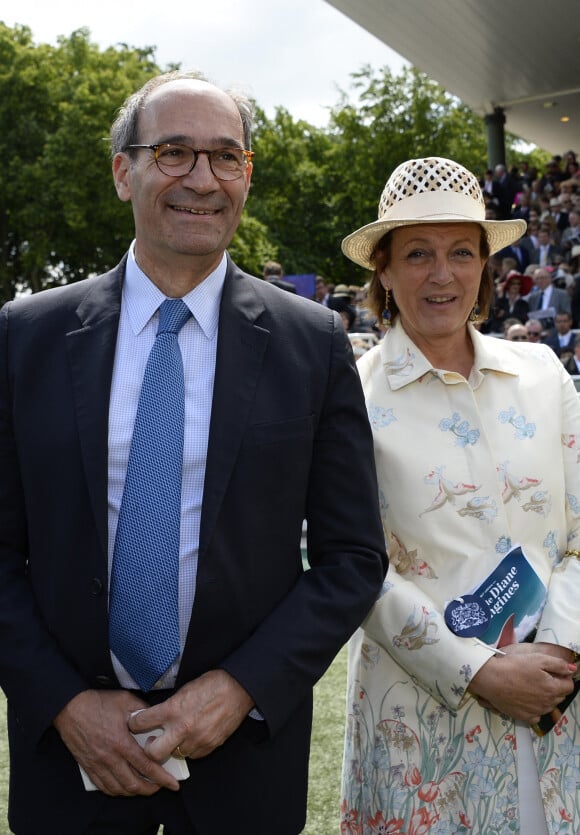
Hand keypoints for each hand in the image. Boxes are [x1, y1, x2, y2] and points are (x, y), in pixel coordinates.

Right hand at [53, 690, 179, 795]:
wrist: (69, 707)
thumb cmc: (98, 702)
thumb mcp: (126, 701)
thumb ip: (143, 711)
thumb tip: (156, 718)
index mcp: (122, 743)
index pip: (146, 766)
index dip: (162, 778)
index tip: (173, 784)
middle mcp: (110, 758)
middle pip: (133, 784)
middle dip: (150, 789)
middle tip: (160, 786)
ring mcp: (97, 765)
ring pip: (118, 788)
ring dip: (134, 792)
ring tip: (144, 787)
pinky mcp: (88, 767)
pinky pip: (103, 786)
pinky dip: (116, 790)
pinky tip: (123, 787)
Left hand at [128, 669, 254, 760]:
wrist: (238, 689)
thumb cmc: (211, 685)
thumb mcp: (184, 690)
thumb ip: (169, 706)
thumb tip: (155, 716)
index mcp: (173, 709)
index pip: (141, 722)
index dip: (134, 723)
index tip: (136, 723)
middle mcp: (182, 728)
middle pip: (153, 753)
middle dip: (150, 749)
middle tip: (153, 741)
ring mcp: (196, 740)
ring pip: (175, 755)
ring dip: (175, 747)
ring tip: (180, 735)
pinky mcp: (209, 746)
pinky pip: (193, 754)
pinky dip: (191, 747)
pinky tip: (195, 735)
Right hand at [468, 647, 575, 724]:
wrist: (491, 679)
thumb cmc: (514, 666)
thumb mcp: (538, 659)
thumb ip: (558, 664)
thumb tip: (572, 669)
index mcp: (552, 689)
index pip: (569, 686)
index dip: (563, 677)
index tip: (552, 672)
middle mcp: (547, 704)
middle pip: (559, 696)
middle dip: (554, 686)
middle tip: (539, 676)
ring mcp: (536, 712)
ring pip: (548, 706)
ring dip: (545, 697)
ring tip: (530, 686)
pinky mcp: (524, 717)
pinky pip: (536, 715)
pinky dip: (534, 708)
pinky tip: (525, 698)